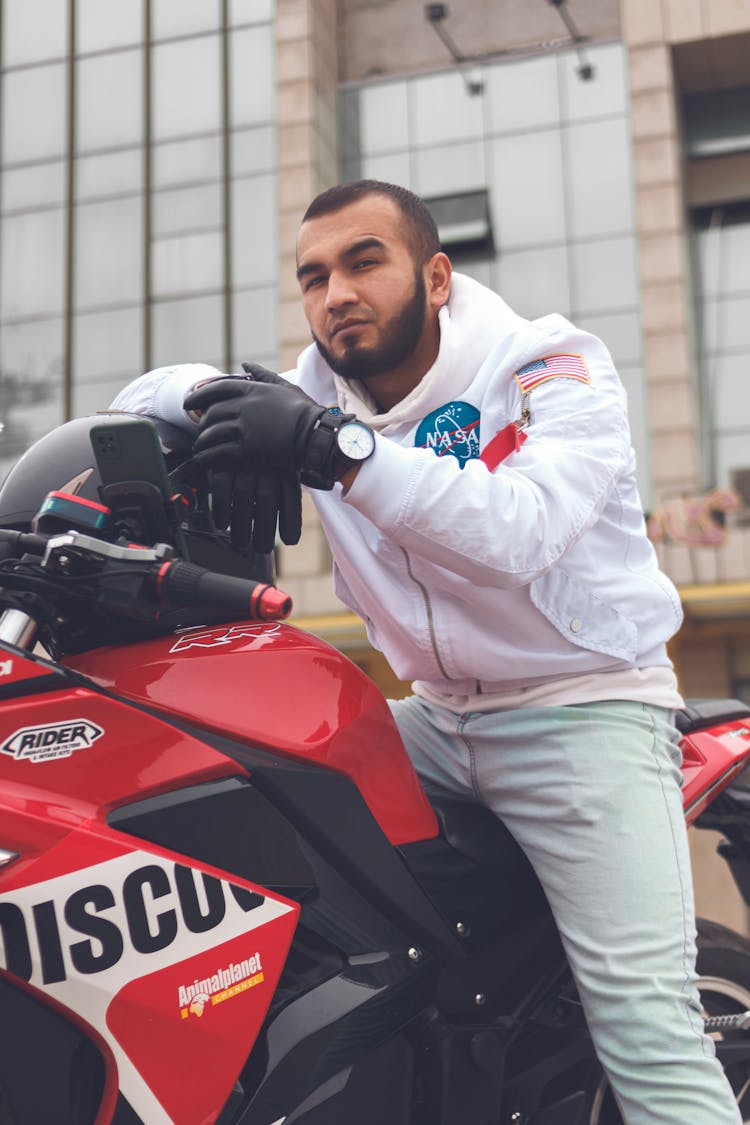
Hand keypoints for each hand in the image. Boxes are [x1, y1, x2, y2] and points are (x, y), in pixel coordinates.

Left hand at [184, 363, 355, 489]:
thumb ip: (262, 375)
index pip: (216, 389)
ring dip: (201, 442)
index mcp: (252, 391)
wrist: (317, 437)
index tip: (189, 403)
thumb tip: (245, 364)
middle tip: (199, 431)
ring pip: (211, 434)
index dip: (198, 396)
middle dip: (201, 423)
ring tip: (199, 449)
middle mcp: (245, 408)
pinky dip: (207, 457)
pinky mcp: (247, 451)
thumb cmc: (306, 412)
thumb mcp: (284, 387)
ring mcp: (245, 429)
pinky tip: (204, 460)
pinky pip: (218, 453)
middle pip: (211, 413)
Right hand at [208, 466, 301, 553]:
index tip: (290, 541)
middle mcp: (265, 463)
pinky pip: (221, 487)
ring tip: (241, 542)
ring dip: (242, 525)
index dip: (291, 520)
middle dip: (264, 528)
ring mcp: (243, 461)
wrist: (237, 438)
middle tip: (262, 548)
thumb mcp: (281, 472)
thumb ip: (284, 497)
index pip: (290, 495)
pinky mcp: (222, 462)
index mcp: (283, 466)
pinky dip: (221, 509)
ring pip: (243, 495)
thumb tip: (290, 536)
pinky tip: (223, 524)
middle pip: (266, 499)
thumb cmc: (262, 464)